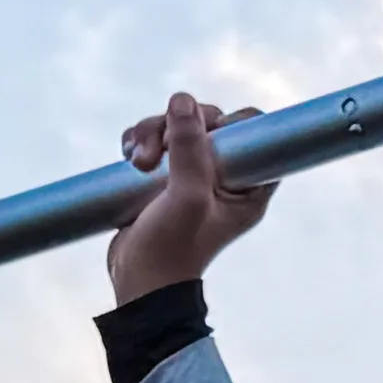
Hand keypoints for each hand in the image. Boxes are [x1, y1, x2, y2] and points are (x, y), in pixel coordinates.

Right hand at [107, 85, 277, 303]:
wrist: (138, 282)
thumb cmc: (171, 249)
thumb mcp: (186, 195)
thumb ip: (189, 147)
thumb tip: (183, 99)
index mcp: (247, 187)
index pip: (253, 134)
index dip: (228, 124)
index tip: (203, 134)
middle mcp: (224, 179)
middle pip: (209, 122)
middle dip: (177, 127)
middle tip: (156, 152)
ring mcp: (193, 177)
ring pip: (177, 127)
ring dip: (152, 134)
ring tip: (137, 162)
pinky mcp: (165, 179)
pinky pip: (156, 140)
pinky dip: (140, 141)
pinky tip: (129, 158)